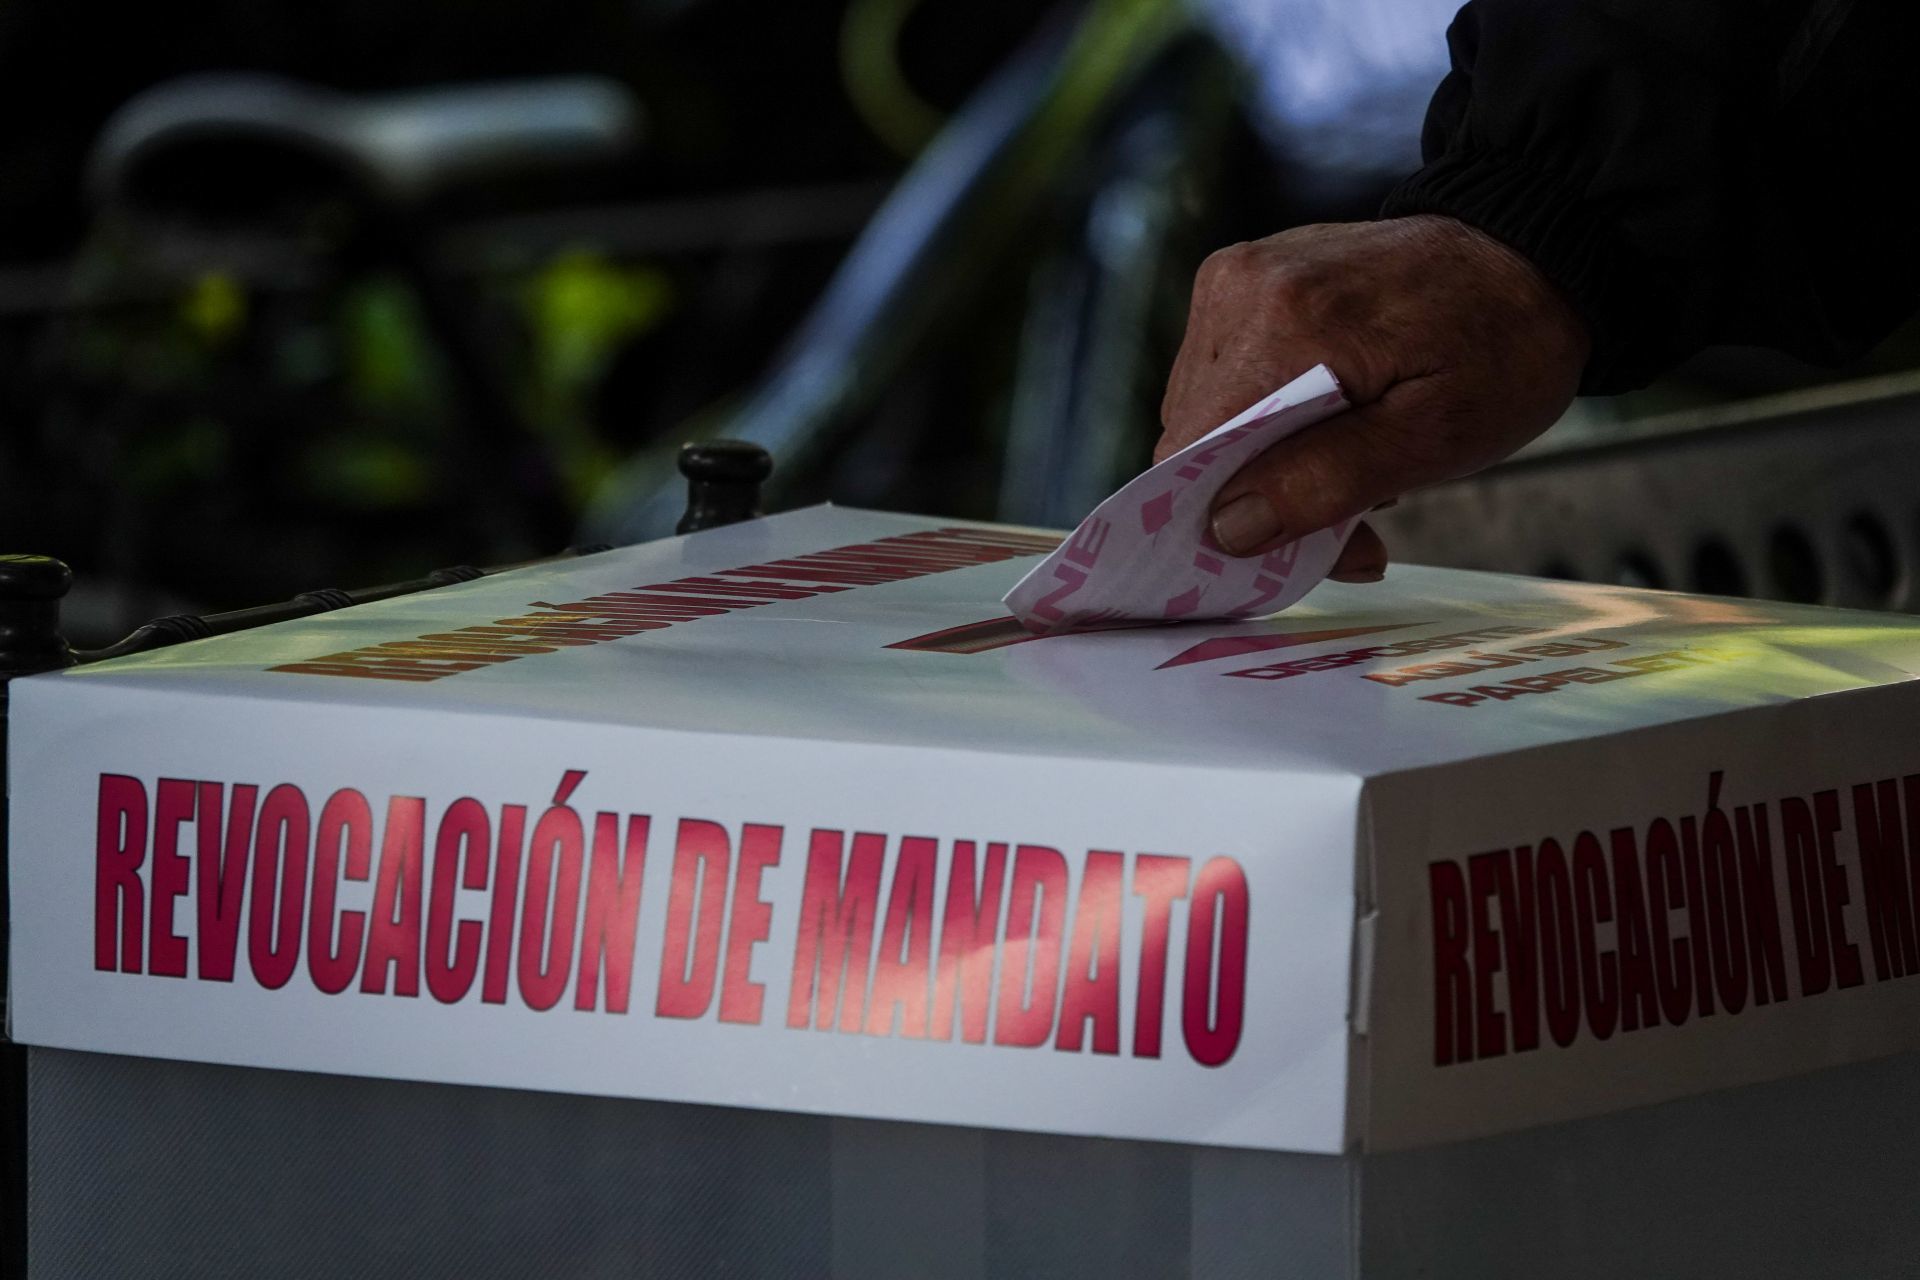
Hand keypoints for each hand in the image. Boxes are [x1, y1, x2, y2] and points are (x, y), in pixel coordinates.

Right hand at [1157, 215, 1589, 580]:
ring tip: (1353, 457)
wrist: (1528, 254)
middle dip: (1259, 493)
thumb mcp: (1437, 437)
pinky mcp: (1241, 280)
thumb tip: (1228, 529)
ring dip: (1265, 458)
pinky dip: (1269, 417)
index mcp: (1283, 322)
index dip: (1221, 517)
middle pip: (1193, 435)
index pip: (1190, 451)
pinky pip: (1223, 377)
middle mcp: (1239, 289)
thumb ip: (1327, 483)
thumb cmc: (1503, 347)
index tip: (1288, 551)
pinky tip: (1333, 418)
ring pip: (1204, 413)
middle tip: (1355, 519)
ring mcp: (1235, 278)